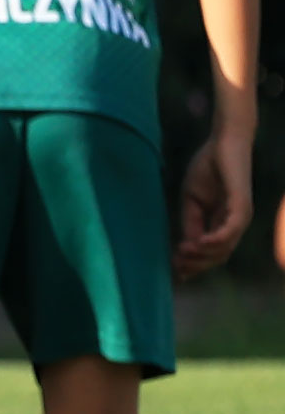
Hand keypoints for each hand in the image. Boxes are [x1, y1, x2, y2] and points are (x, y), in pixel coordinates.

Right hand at [175, 129, 251, 278]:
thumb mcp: (192, 201)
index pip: (211, 253)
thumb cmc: (208, 167)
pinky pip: (230, 230)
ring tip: (181, 253)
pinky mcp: (241, 206)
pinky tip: (199, 243)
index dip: (192, 264)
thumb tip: (186, 246)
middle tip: (175, 265)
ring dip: (203, 255)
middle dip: (196, 264)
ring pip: (225, 248)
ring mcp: (240, 217)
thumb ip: (191, 223)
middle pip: (218, 257)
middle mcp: (235, 224)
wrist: (223, 143)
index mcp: (222, 224)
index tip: (173, 270)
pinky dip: (215, 240)